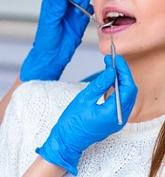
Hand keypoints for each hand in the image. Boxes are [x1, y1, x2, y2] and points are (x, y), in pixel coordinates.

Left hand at [20, 0, 92, 80]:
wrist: (53, 56)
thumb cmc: (46, 40)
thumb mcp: (49, 22)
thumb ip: (56, 7)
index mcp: (52, 2)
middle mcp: (63, 5)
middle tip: (76, 1)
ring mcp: (72, 12)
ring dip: (83, 1)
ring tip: (79, 11)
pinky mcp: (81, 20)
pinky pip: (89, 10)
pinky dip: (89, 10)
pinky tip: (83, 16)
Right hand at [36, 55, 137, 174]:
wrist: (68, 139)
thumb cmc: (73, 121)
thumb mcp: (85, 98)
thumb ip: (100, 84)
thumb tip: (112, 70)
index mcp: (113, 114)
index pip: (127, 88)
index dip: (124, 71)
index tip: (117, 59)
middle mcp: (120, 118)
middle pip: (130, 91)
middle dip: (123, 73)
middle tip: (114, 60)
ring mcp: (118, 119)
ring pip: (127, 95)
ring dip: (121, 79)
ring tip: (111, 66)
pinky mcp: (114, 118)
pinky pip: (121, 100)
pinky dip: (119, 87)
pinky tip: (111, 79)